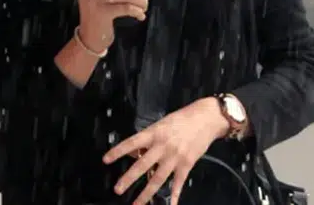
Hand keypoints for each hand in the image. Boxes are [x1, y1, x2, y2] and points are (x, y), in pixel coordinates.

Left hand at [103, 97, 230, 204]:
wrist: (206, 118)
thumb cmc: (182, 119)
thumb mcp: (161, 124)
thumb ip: (148, 139)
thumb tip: (134, 153)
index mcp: (154, 133)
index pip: (132, 143)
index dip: (118, 151)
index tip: (106, 160)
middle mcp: (163, 146)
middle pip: (142, 165)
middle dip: (129, 178)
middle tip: (118, 189)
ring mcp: (175, 157)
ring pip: (158, 178)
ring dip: (146, 193)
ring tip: (137, 204)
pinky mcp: (187, 164)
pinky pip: (178, 183)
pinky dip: (173, 195)